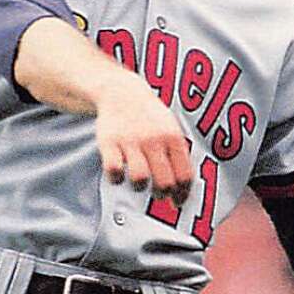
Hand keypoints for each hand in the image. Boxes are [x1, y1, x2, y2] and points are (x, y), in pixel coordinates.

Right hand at [94, 69, 192, 205]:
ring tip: (139, 181)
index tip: (178, 201)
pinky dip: (116, 178)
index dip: (182, 194)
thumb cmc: (150, 117)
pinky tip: (119, 173)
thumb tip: (183, 189)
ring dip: (140, 186)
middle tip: (158, 193)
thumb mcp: (171, 128)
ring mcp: (131, 140)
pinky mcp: (109, 142)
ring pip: (139, 179)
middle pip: (164, 182)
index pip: (184, 176)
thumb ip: (178, 155)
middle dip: (162, 194)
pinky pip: (114, 170)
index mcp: (173, 137)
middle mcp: (153, 139)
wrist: (122, 92)